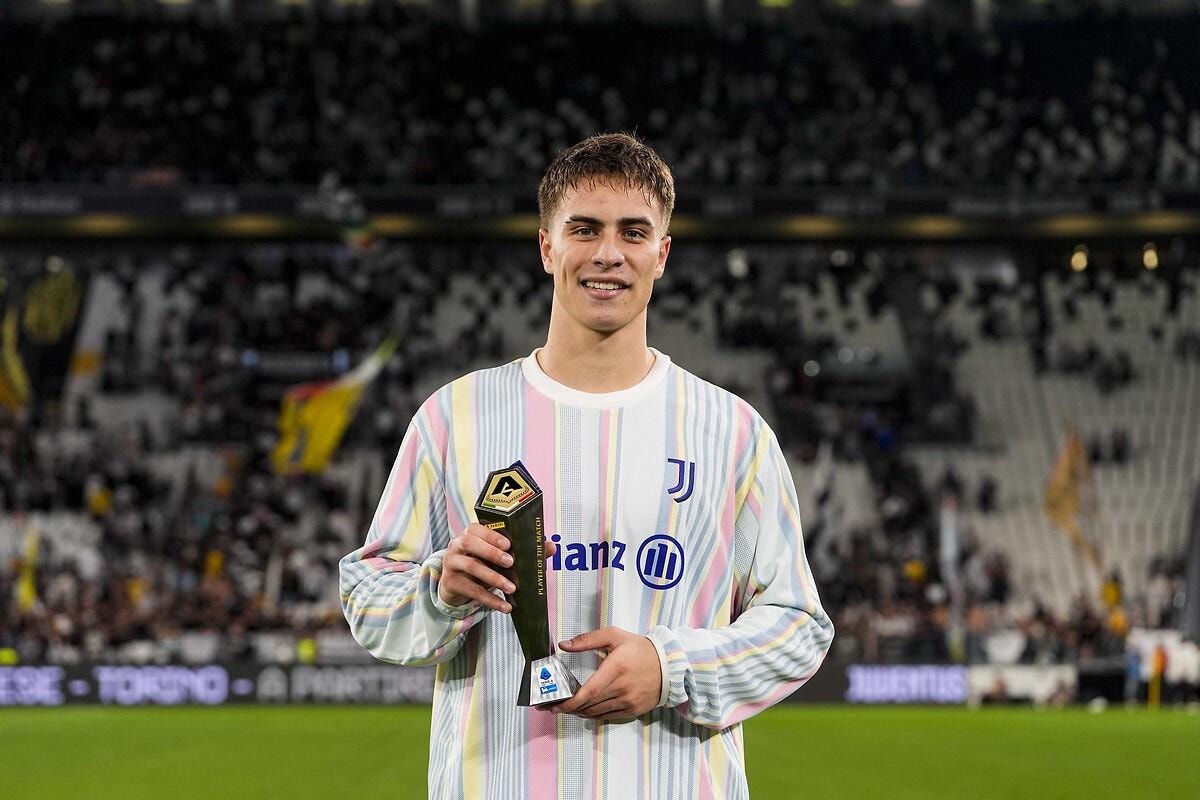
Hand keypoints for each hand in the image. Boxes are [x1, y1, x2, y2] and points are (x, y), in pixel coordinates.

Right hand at [438, 524, 555, 611]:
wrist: (455, 583)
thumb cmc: (481, 562)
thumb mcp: (497, 555)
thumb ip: (523, 549)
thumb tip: (550, 546)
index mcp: (470, 533)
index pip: (477, 528)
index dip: (492, 535)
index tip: (508, 544)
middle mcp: (457, 545)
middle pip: (470, 544)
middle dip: (491, 553)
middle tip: (511, 563)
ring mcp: (451, 563)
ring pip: (471, 567)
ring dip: (494, 578)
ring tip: (512, 589)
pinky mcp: (451, 583)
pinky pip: (472, 591)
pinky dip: (490, 600)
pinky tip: (505, 606)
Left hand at [551, 627, 661, 720]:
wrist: (668, 665)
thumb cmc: (639, 648)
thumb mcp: (614, 636)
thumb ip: (587, 640)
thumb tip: (563, 645)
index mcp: (616, 668)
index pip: (589, 692)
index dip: (570, 702)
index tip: (555, 705)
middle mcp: (622, 688)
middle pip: (589, 705)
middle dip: (568, 708)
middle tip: (553, 707)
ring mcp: (628, 702)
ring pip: (596, 713)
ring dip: (578, 713)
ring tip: (566, 708)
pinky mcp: (633, 710)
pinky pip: (607, 717)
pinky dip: (592, 716)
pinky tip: (584, 711)